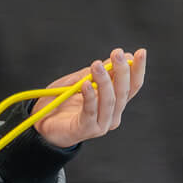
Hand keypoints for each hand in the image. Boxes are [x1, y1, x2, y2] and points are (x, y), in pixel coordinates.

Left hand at [33, 47, 147, 146]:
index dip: (138, 69)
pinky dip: (90, 96)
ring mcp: (101, 124)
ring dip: (104, 81)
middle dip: (122, 71)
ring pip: (109, 101)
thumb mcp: (80, 80)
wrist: (41, 123)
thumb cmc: (61, 101)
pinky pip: (90, 111)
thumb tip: (119, 56)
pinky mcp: (87, 130)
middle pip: (123, 92)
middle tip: (117, 54)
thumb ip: (97, 72)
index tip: (141, 52)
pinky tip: (86, 84)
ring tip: (97, 65)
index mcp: (114, 102)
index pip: (132, 85)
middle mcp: (112, 114)